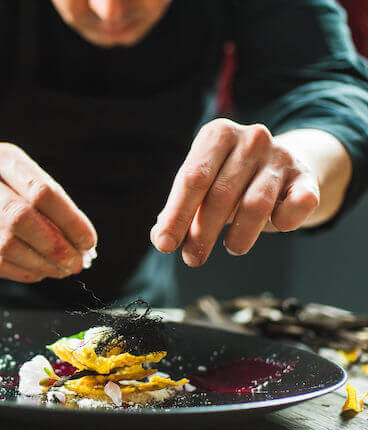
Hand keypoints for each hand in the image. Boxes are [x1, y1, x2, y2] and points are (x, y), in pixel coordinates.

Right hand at [0, 143, 96, 282]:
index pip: (42, 191)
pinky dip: (21, 272)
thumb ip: (51, 206)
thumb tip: (82, 243)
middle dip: (55, 246)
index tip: (88, 241)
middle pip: (21, 217)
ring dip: (39, 263)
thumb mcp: (21, 180)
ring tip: (60, 271)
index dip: (70, 220)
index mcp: (2, 157)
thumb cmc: (0, 189)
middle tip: (75, 263)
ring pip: (6, 243)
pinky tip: (38, 273)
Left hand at [151, 119, 320, 265]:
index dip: (177, 216)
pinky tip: (276, 226)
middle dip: (202, 233)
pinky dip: (285, 221)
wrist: (283, 168)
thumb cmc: (229, 181)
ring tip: (231, 248)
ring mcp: (281, 156)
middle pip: (220, 194)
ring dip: (239, 236)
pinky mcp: (306, 177)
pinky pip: (298, 204)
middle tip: (192, 259)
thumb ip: (177, 210)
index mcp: (217, 134)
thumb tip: (160, 238)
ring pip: (256, 204)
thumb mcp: (201, 188)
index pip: (192, 179)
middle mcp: (251, 138)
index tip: (165, 245)